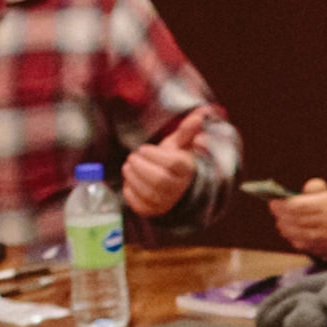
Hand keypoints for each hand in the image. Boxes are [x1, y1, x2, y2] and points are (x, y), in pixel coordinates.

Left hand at [120, 106, 214, 223]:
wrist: (179, 188)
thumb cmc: (177, 161)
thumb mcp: (182, 144)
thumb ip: (187, 130)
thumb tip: (199, 115)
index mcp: (187, 170)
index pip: (172, 163)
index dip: (155, 155)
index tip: (143, 149)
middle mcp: (179, 189)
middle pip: (159, 180)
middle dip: (141, 166)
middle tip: (132, 157)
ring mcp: (167, 202)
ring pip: (149, 193)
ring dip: (133, 177)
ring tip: (128, 166)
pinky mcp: (155, 212)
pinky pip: (140, 206)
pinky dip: (130, 193)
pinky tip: (129, 181)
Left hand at [272, 178, 326, 265]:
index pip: (295, 205)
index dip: (281, 203)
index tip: (275, 199)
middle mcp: (325, 221)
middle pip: (292, 221)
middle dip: (281, 216)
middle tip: (277, 210)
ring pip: (299, 235)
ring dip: (287, 230)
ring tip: (283, 225)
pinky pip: (311, 247)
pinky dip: (300, 243)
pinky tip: (298, 240)